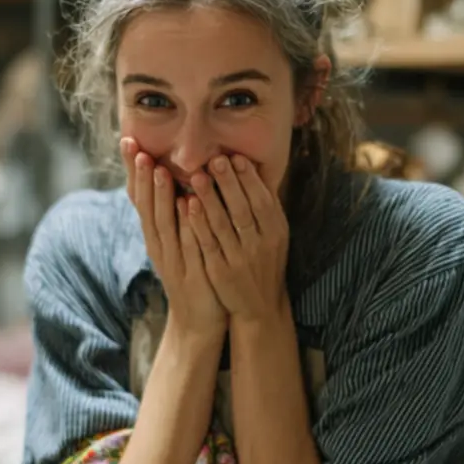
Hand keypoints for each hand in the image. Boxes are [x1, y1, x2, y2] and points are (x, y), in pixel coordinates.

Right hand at [121, 138, 226, 338]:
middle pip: (146, 207)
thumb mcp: (179, 243)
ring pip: (163, 224)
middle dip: (141, 178)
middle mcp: (159, 246)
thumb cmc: (193, 275)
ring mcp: (173, 260)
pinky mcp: (190, 274)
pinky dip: (186, 224)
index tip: (128, 142)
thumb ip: (174, 216)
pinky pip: (188, 244)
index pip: (139, 199)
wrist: (199, 321)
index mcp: (155, 237)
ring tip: (157, 170)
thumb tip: (168, 180)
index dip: (133, 172)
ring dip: (159, 196)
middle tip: (137, 149)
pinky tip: (187, 205)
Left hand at [184, 154, 288, 323]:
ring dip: (209, 198)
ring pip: (223, 225)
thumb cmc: (265, 262)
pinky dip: (197, 223)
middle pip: (243, 209)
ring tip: (196, 175)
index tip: (236, 157)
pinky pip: (207, 243)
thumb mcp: (275, 236)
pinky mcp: (220, 272)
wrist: (260, 306)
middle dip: (229, 183)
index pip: (263, 201)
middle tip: (214, 159)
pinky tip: (187, 204)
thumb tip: (257, 170)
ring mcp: (239, 260)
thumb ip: (267, 208)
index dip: (250, 179)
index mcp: (276, 232)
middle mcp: (260, 245)